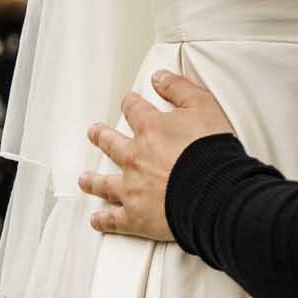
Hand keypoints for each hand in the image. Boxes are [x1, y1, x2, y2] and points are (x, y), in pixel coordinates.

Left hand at [80, 69, 235, 240]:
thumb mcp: (204, 106)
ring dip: (93, 180)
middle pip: (111, 144)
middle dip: (101, 137)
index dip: (131, 103)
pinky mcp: (135, 216)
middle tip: (94, 133)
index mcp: (151, 129)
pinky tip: (96, 219)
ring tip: (84, 179)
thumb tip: (159, 77)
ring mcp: (132, 188)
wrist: (213, 192)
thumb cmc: (212, 151)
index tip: (128, 101)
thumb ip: (180, 89)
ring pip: (105, 183)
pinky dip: (104, 220)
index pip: (134, 109)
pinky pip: (114, 219)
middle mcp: (135, 156)